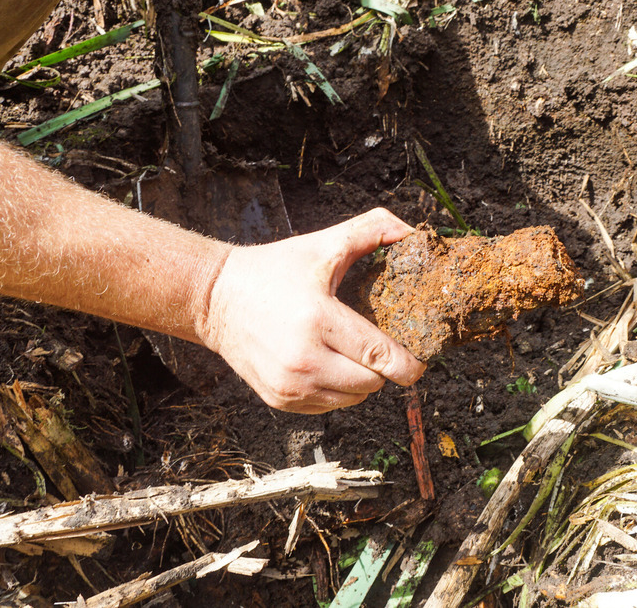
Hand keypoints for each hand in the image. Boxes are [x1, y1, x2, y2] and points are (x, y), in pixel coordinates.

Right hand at [197, 208, 425, 412]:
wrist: (215, 299)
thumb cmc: (274, 270)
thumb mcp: (322, 244)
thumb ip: (371, 230)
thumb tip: (410, 232)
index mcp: (319, 319)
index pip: (380, 355)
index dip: (408, 364)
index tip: (421, 360)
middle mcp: (304, 359)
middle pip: (372, 383)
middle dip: (384, 368)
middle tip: (379, 346)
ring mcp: (289, 385)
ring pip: (353, 399)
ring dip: (362, 382)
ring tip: (353, 354)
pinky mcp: (279, 399)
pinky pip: (329, 406)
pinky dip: (338, 391)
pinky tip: (330, 365)